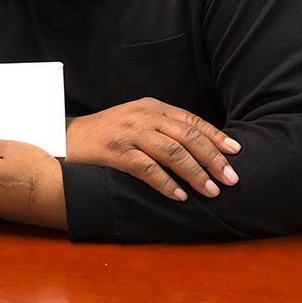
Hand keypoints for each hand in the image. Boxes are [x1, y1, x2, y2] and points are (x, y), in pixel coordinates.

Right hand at [65, 98, 240, 200]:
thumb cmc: (104, 134)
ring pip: (172, 152)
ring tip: (211, 190)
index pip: (191, 120)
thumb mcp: (134, 121)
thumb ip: (161, 127)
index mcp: (151, 107)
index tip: (236, 152)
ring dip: (195, 173)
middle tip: (231, 177)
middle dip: (212, 158)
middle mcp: (143, 117)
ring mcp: (129, 134)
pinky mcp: (116, 152)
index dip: (215, 136)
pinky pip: (147, 168)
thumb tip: (197, 147)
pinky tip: (179, 195)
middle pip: (187, 136)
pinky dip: (166, 183)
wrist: (65, 138)